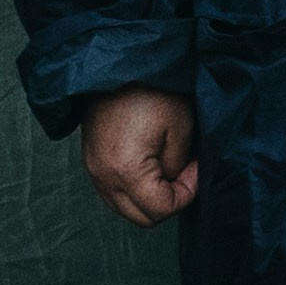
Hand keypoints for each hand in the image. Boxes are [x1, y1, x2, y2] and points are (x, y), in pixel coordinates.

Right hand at [81, 86, 198, 225]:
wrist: (118, 66)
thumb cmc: (151, 91)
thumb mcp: (180, 130)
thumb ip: (178, 168)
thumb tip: (175, 183)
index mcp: (125, 171)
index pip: (161, 210)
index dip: (186, 194)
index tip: (194, 168)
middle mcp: (103, 178)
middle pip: (142, 218)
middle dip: (168, 203)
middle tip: (183, 174)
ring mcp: (92, 171)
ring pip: (126, 209)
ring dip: (150, 199)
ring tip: (166, 169)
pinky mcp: (90, 163)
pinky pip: (114, 193)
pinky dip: (134, 190)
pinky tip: (149, 168)